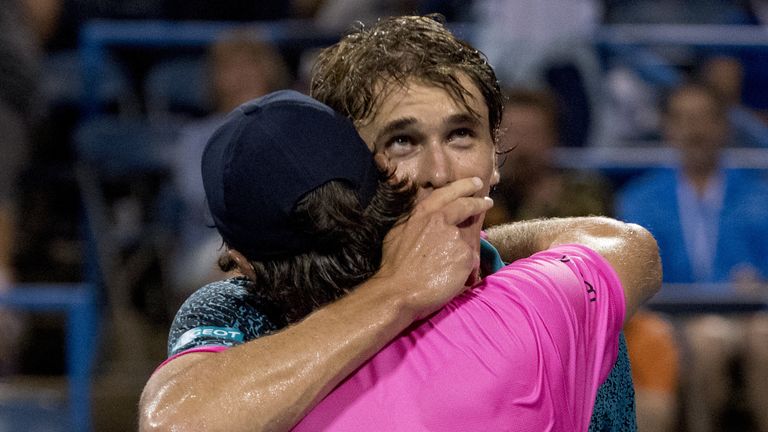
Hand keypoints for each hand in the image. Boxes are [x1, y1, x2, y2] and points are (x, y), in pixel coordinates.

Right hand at [376, 177, 492, 319]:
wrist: (398, 290)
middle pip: (464, 206)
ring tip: (443, 270)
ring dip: (459, 254)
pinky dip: (462, 271)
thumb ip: (416, 223)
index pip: (447, 193)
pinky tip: (449, 279)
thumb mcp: (398, 233)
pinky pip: (468, 263)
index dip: (463, 187)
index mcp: (422, 213)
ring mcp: (454, 237)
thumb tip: (426, 223)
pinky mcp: (465, 255)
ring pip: (464, 243)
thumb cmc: (394, 266)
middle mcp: (440, 220)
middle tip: (487, 201)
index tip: (475, 183)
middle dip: (478, 202)